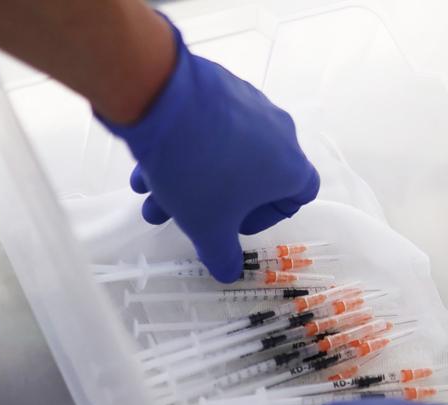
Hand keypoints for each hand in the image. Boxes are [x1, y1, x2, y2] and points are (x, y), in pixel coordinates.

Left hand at [100, 20, 318, 281]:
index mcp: (289, 166)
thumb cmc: (198, 170)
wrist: (160, 95)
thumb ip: (221, 255)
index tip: (235, 222)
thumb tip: (228, 273)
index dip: (268, 216)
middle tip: (178, 214)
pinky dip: (184, 147)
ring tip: (148, 191)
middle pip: (250, 177)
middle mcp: (278, 133)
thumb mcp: (206, 226)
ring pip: (223, 152)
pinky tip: (147, 163)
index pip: (300, 195)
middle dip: (210, 201)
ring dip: (189, 177)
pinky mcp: (220, 87)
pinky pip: (208, 126)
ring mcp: (250, 105)